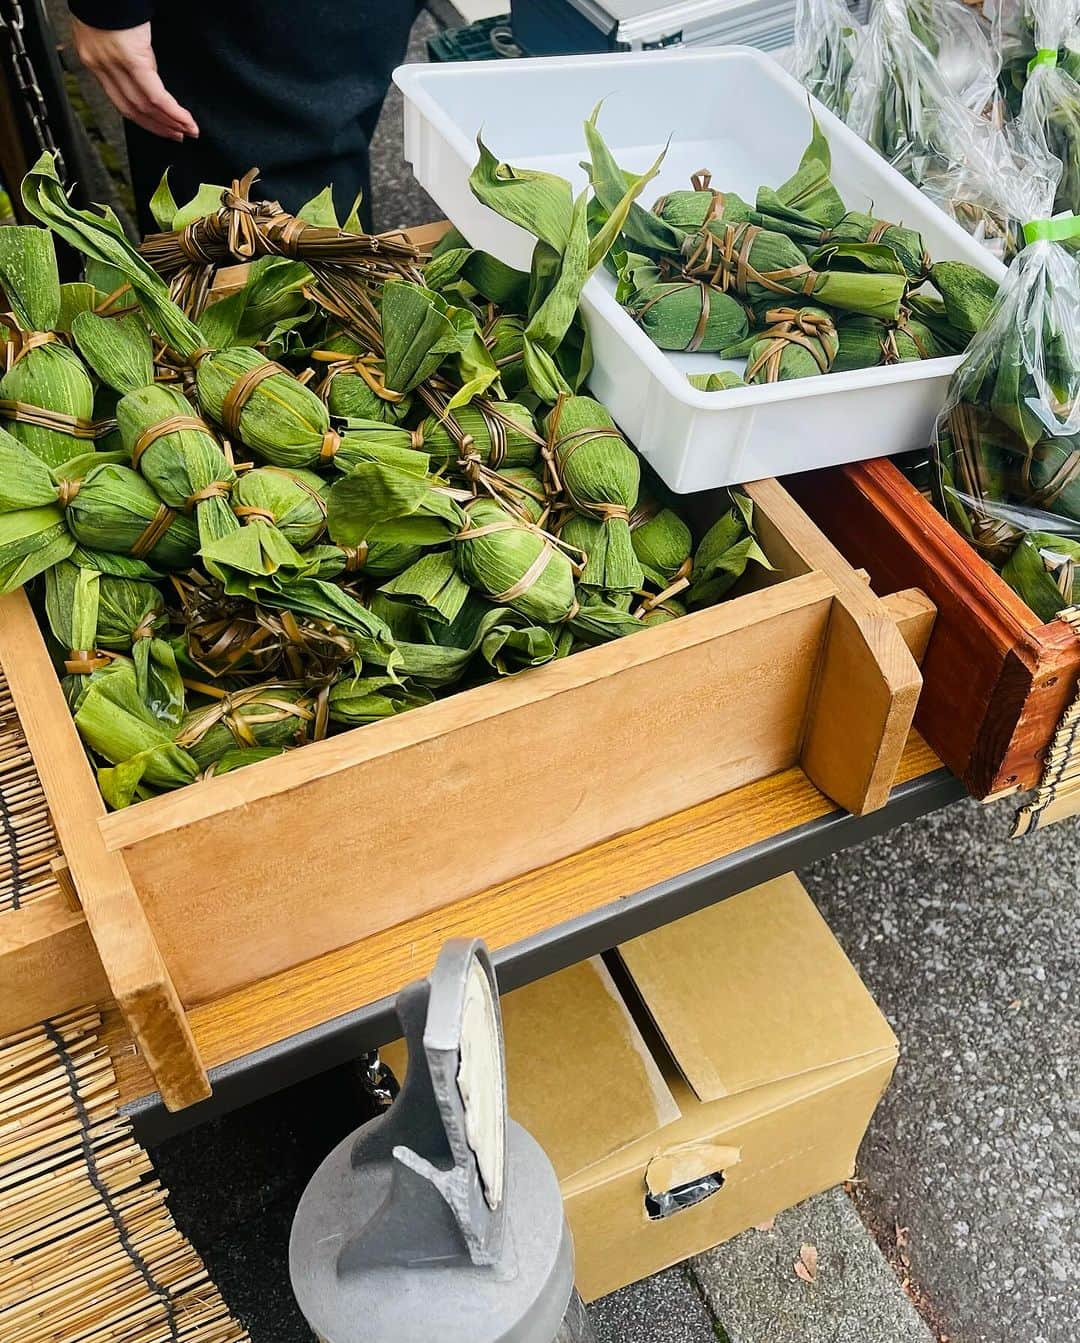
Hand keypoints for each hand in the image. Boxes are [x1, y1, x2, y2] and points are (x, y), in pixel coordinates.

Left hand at [70, 19, 198, 141]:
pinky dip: (173, 110)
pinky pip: (154, 94)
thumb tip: (145, 72)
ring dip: (170, 122)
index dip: (142, 118)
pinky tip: (185, 118)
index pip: (119, 99)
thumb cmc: (110, 3)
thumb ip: (124, 55)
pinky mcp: (131, 59)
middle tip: (177, 135)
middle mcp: (100, 66)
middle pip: (131, 109)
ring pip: (144, 106)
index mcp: (93, 59)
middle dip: (158, 126)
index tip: (160, 127)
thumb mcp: (113, 32)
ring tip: (188, 129)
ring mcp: (113, 64)